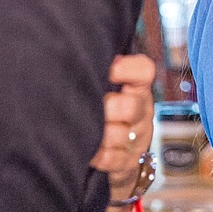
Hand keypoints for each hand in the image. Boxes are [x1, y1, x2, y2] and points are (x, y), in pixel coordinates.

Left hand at [90, 53, 155, 197]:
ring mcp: (137, 138)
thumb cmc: (97, 113)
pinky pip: (114, 159)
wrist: (109, 159)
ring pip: (121, 134)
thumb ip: (94, 70)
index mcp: (136, 87)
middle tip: (86, 108)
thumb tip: (68, 48)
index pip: (144, 70)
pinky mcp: (128, 163)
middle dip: (105, 109)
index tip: (109, 71)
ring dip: (97, 134)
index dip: (127, 69)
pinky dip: (97, 155)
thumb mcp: (101, 88)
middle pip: (132, 106)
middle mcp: (141, 110)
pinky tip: (85, 151)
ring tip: (80, 131)